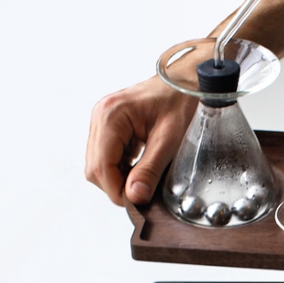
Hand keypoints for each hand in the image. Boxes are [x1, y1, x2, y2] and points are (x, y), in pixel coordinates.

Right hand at [85, 75, 196, 205]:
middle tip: (144, 193)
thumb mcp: (169, 139)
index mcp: (110, 116)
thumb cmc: (182, 100)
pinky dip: (122, 168)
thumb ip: (150, 169)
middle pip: (95, 168)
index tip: (137, 202)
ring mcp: (102, 121)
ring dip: (120, 177)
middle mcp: (100, 116)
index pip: (100, 168)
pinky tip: (141, 168)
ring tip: (145, 179)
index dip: (117, 190)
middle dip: (118, 185)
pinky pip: (108, 156)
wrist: (188, 80)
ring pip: (99, 164)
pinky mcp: (110, 126)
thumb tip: (134, 197)